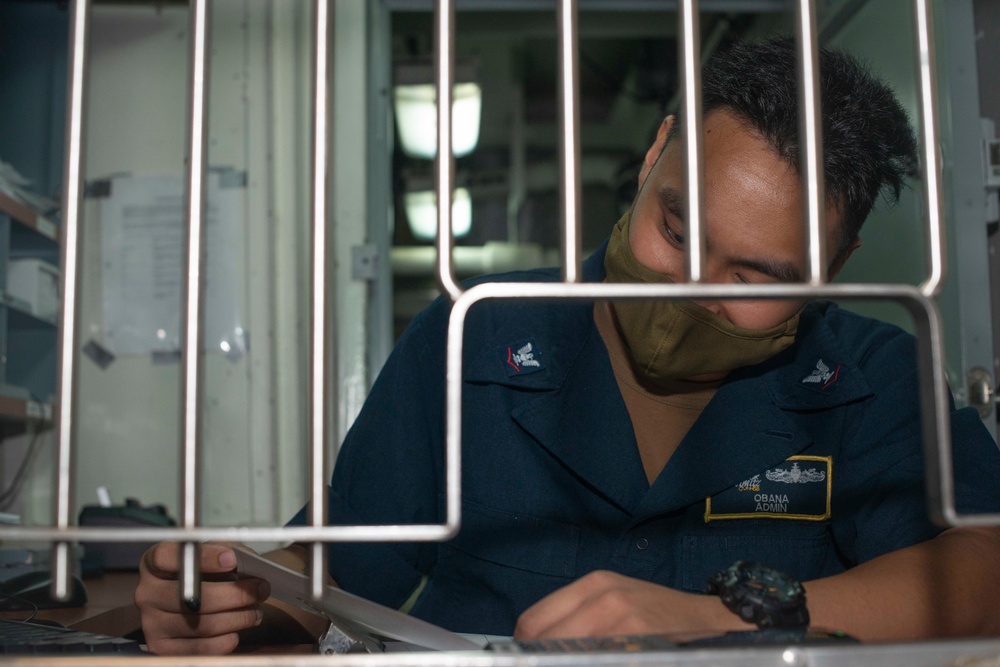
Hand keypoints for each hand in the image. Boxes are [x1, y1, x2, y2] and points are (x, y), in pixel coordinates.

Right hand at [134, 542, 269, 654]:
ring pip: (203, 624)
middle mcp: (146, 593)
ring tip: (256, 611)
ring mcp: (151, 623)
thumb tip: (248, 564)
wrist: (191, 598)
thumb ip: (227, 552)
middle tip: (262, 589)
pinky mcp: (161, 648)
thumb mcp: (213, 552)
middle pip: (195, 597)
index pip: (168, 557)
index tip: (232, 559)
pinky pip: (200, 649)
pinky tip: (237, 630)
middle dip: (237, 594)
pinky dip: (226, 640)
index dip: (202, 558)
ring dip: (239, 618)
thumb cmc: (205, 571)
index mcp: (154, 563)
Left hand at [514, 570, 747, 639]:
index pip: (533, 621)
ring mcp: (623, 619)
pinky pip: (599, 659)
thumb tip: (536, 647)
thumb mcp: (615, 602)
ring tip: (575, 662)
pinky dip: (593, 662)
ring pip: (569, 651)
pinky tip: (604, 662)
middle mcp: (603, 596)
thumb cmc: (658, 614)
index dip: (525, 649)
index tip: (530, 661)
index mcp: (593, 584)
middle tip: (546, 666)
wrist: (710, 619)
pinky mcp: (640, 640)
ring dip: (566, 661)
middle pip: (546, 641)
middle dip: (543, 660)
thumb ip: (577, 619)